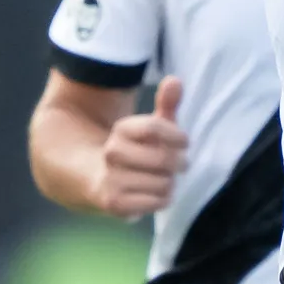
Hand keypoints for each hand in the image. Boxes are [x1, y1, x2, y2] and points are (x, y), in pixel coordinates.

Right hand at [97, 76, 187, 216]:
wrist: (98, 180)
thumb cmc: (136, 152)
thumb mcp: (151, 127)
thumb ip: (166, 104)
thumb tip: (176, 80)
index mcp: (121, 129)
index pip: (154, 127)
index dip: (177, 136)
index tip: (185, 142)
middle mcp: (112, 152)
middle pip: (163, 159)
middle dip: (178, 163)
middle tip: (180, 165)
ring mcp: (111, 179)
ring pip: (163, 183)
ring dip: (170, 182)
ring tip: (162, 179)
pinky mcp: (114, 203)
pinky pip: (157, 202)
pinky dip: (163, 199)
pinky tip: (155, 194)